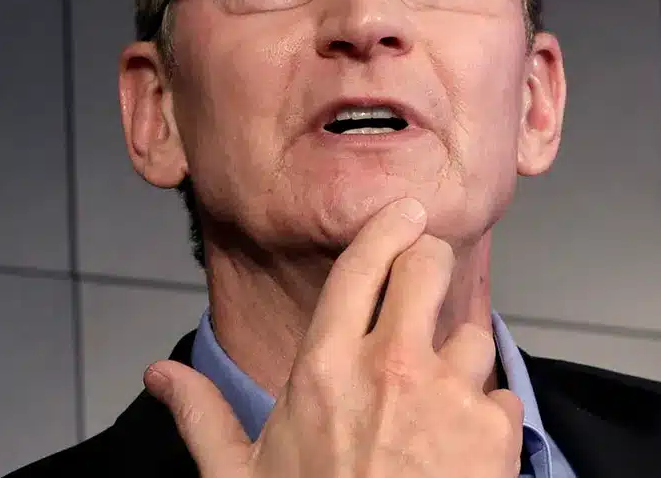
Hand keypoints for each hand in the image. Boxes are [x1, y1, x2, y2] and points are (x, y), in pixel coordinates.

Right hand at [143, 197, 523, 477]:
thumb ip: (202, 417)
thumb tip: (160, 375)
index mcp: (324, 370)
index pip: (363, 265)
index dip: (388, 227)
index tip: (406, 212)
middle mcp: (391, 368)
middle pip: (429, 267)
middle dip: (431, 265)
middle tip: (428, 279)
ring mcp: (448, 396)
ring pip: (472, 333)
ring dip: (458, 358)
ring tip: (433, 403)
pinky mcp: (493, 431)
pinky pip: (500, 395)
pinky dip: (485, 415)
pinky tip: (457, 447)